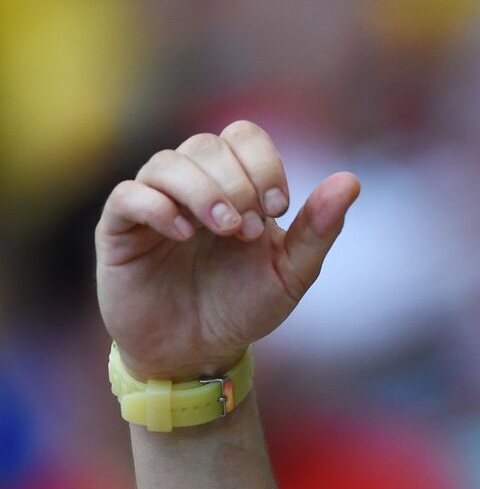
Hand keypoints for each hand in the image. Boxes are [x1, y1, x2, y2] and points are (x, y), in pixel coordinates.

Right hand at [96, 121, 359, 380]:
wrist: (198, 352)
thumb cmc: (244, 307)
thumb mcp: (290, 273)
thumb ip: (318, 229)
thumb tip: (350, 181)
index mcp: (235, 185)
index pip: (244, 136)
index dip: (262, 163)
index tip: (278, 209)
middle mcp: (192, 185)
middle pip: (207, 145)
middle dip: (236, 182)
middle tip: (248, 229)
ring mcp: (154, 203)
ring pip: (167, 163)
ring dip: (202, 191)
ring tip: (224, 229)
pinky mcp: (120, 229)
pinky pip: (128, 195)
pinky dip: (157, 206)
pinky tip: (184, 234)